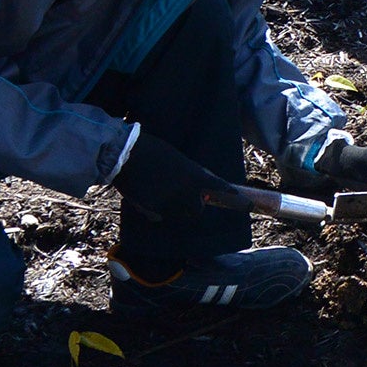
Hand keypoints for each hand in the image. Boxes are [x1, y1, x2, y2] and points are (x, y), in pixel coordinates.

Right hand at [113, 130, 231, 222]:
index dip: (228, 192)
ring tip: (162, 196)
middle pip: (197, 210)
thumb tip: (194, 188)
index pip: (216, 186)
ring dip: (175, 211)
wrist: (126, 154)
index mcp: (192, 174)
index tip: (240, 198)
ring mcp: (169, 201)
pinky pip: (158, 216)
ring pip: (177, 216)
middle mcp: (185, 190)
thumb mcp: (175, 158)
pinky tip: (148, 200)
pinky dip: (156, 212)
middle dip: (194, 208)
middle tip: (188, 202)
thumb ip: (187, 174)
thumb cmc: (151, 150)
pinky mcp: (152, 209)